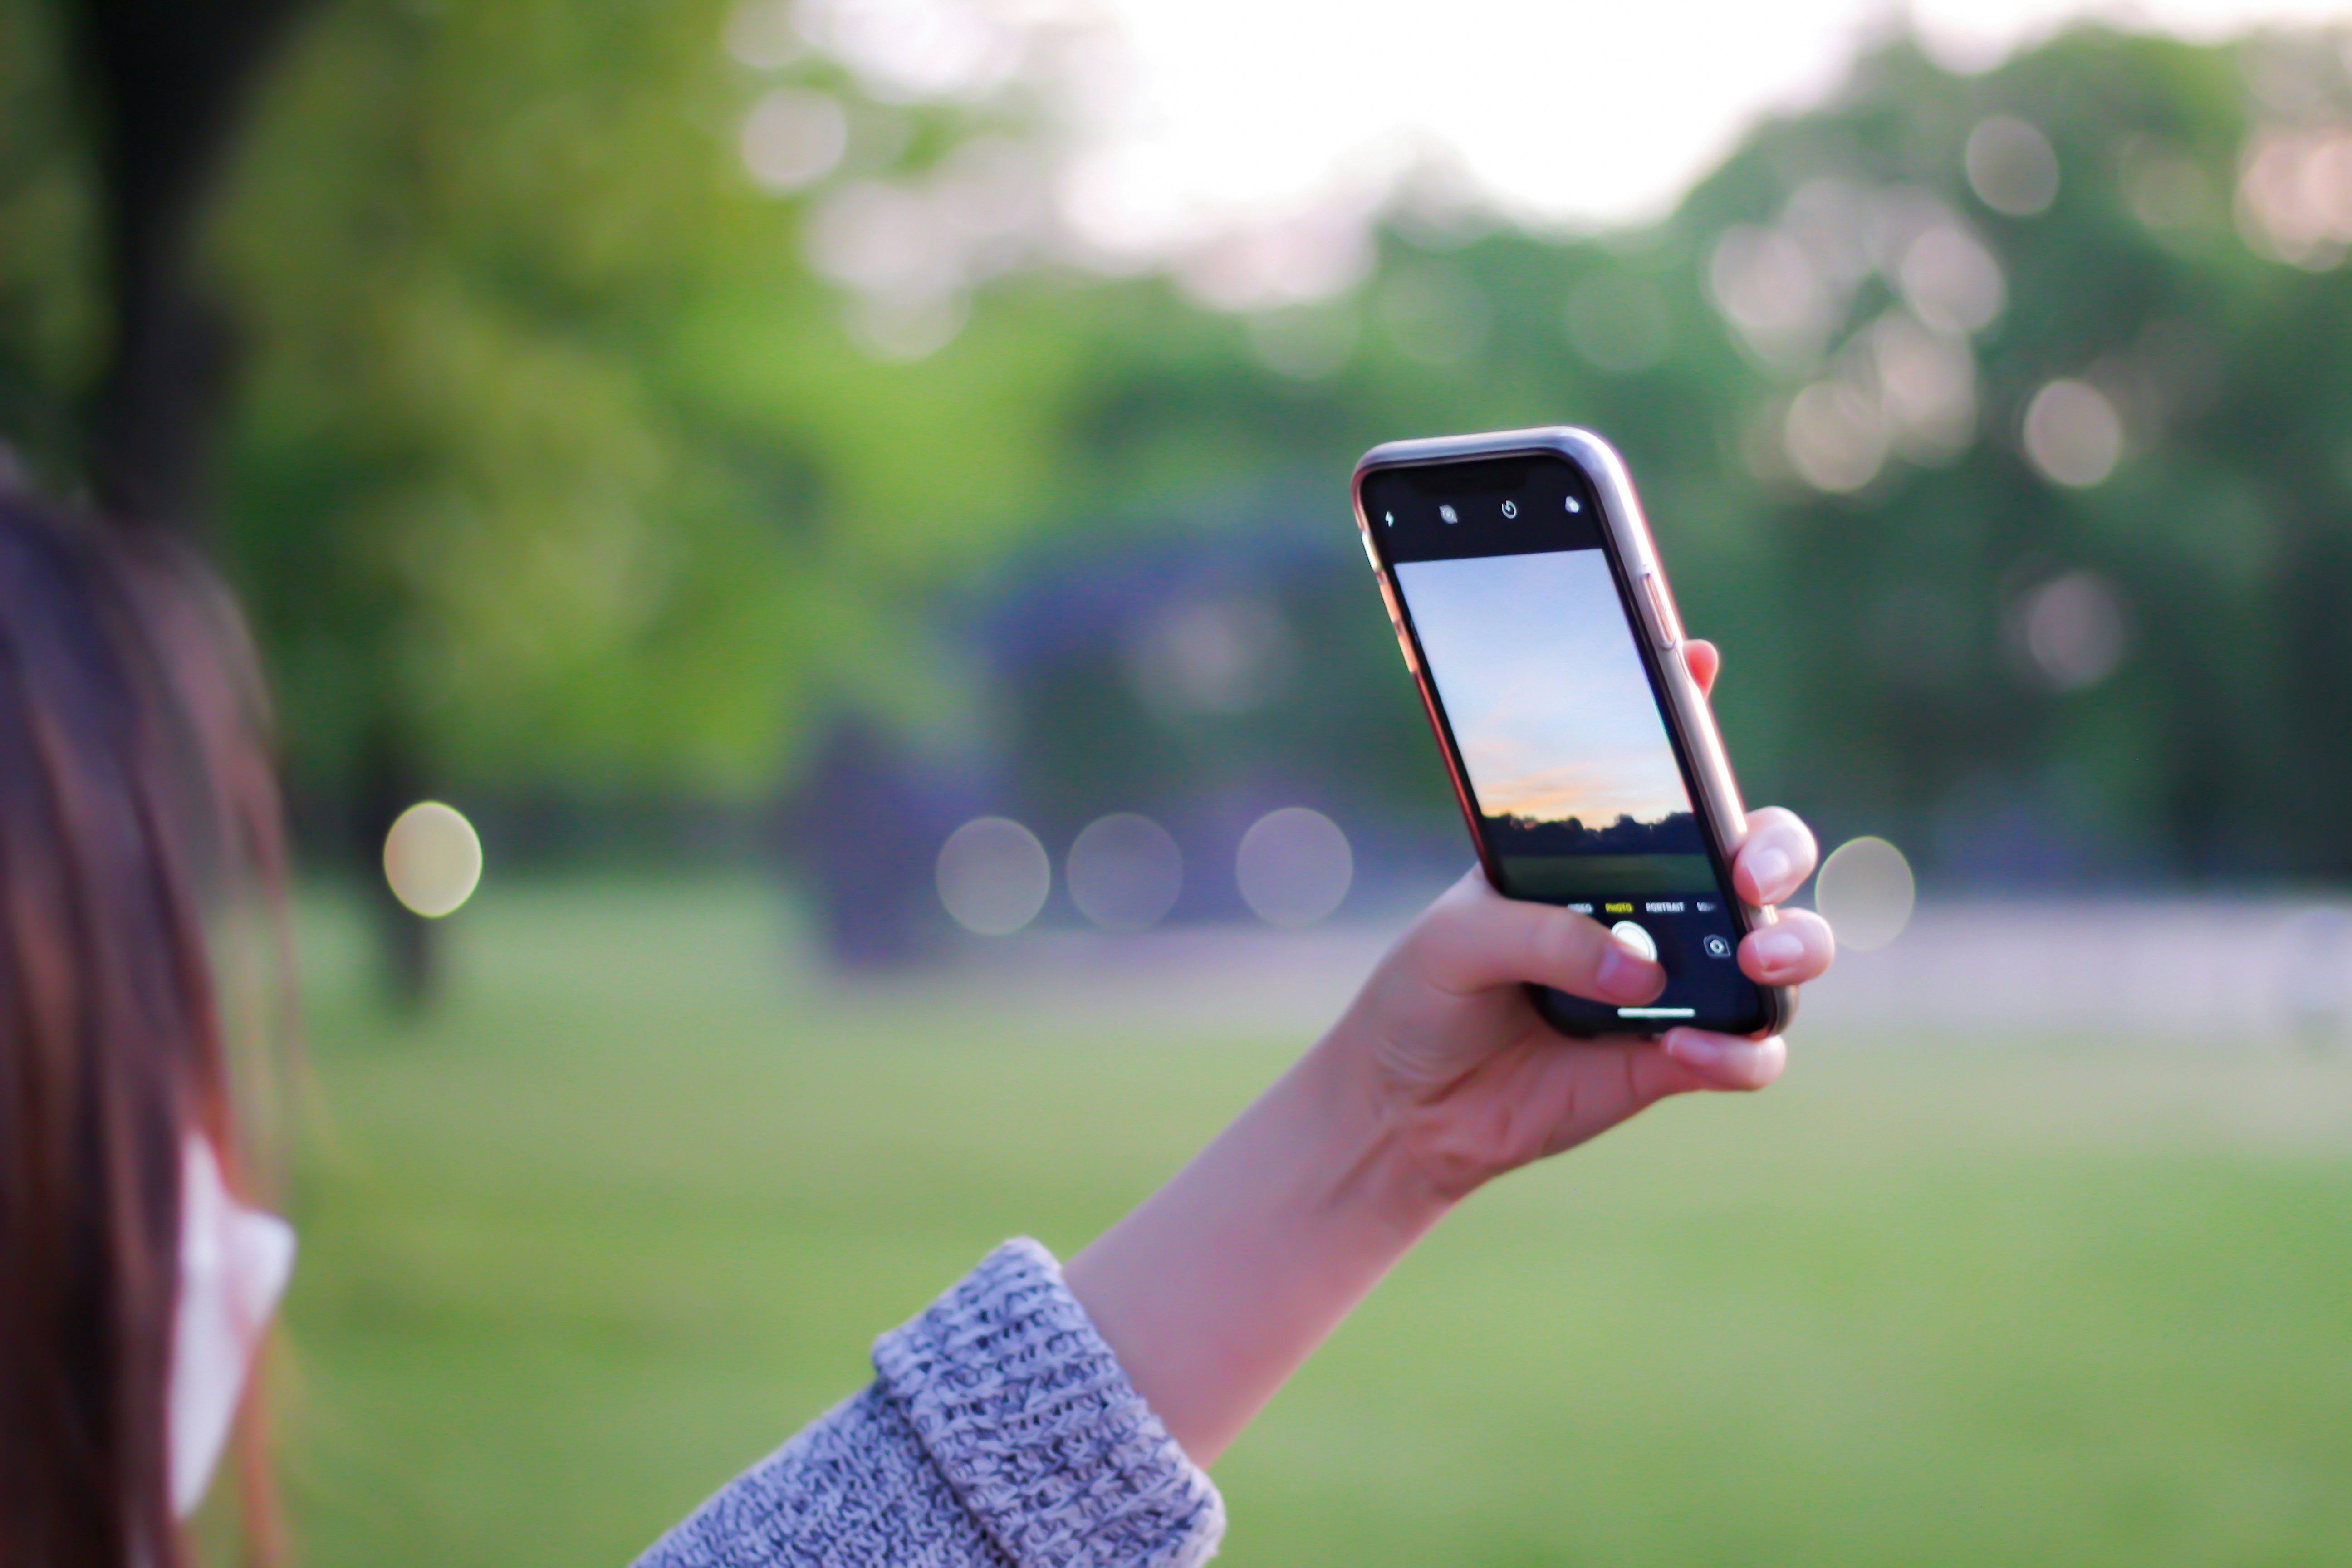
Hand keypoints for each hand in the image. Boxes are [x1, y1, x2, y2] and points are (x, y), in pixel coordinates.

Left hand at [1065, 639, 1831, 1464]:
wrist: (1405, 1106)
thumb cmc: (1426, 997)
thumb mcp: (1457, 941)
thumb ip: (1545, 936)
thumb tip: (1642, 971)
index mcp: (1603, 853)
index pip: (1665, 772)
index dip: (1688, 710)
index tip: (1694, 656)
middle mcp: (1660, 906)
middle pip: (1763, 854)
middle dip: (1778, 850)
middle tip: (1748, 875)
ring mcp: (1681, 981)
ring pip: (1785, 947)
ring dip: (1794, 945)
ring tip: (1755, 960)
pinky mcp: (1682, 1060)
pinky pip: (1751, 1051)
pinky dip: (1742, 1051)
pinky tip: (1696, 1052)